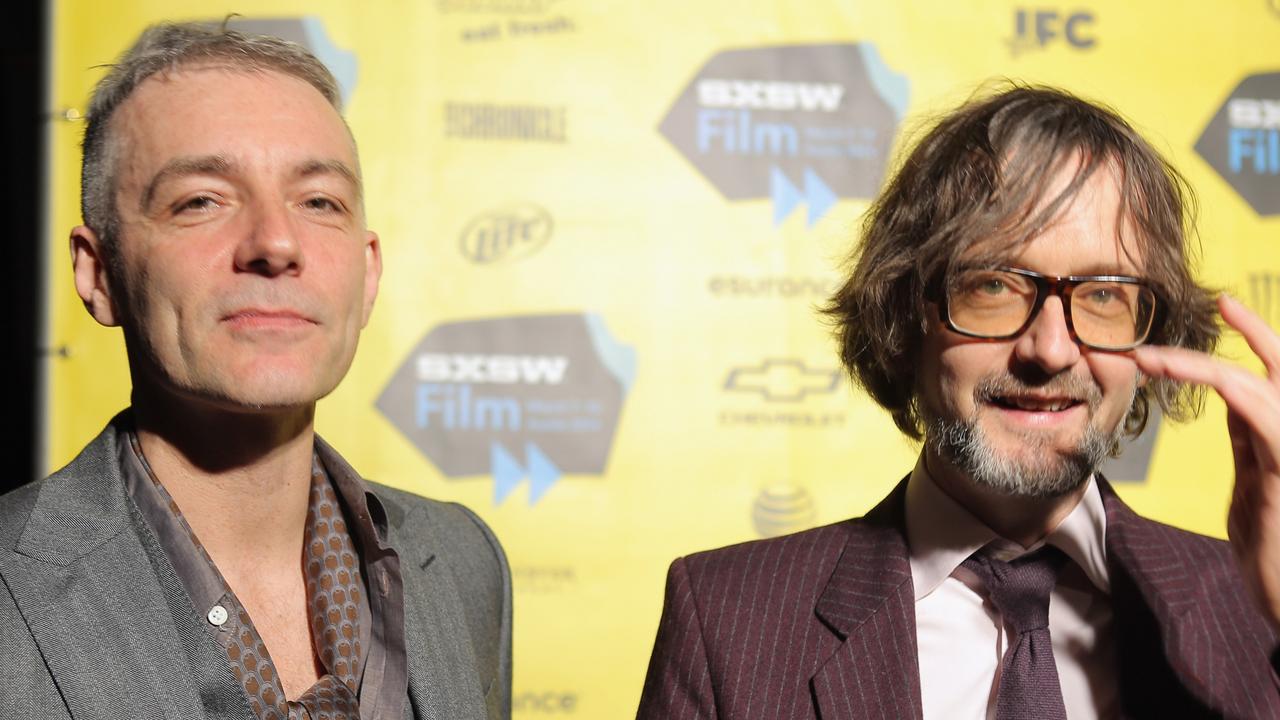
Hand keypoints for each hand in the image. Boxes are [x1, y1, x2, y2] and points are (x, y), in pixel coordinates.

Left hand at [1134, 294, 1279, 629]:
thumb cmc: (1272, 553)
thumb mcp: (1253, 487)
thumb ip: (1249, 443)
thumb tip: (1233, 403)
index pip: (1273, 376)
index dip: (1256, 338)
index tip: (1226, 308)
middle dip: (1255, 330)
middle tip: (1220, 300)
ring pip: (1259, 384)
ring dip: (1201, 365)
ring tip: (1153, 357)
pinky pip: (1260, 415)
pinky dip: (1224, 387)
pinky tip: (1188, 375)